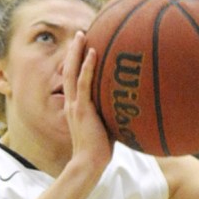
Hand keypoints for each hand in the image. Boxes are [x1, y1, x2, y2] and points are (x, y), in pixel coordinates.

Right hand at [63, 30, 112, 179]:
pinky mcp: (82, 110)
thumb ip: (112, 114)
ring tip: (81, 34)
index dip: (76, 63)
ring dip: (76, 52)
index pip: (73, 81)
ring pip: (71, 73)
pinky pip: (83, 84)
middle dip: (73, 52)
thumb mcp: (106, 127)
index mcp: (76, 108)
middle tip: (78, 34)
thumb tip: (130, 105)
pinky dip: (87, 67)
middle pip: (68, 71)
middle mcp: (72, 104)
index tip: (83, 48)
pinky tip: (93, 52)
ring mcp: (75, 106)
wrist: (89, 163)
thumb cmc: (100, 150)